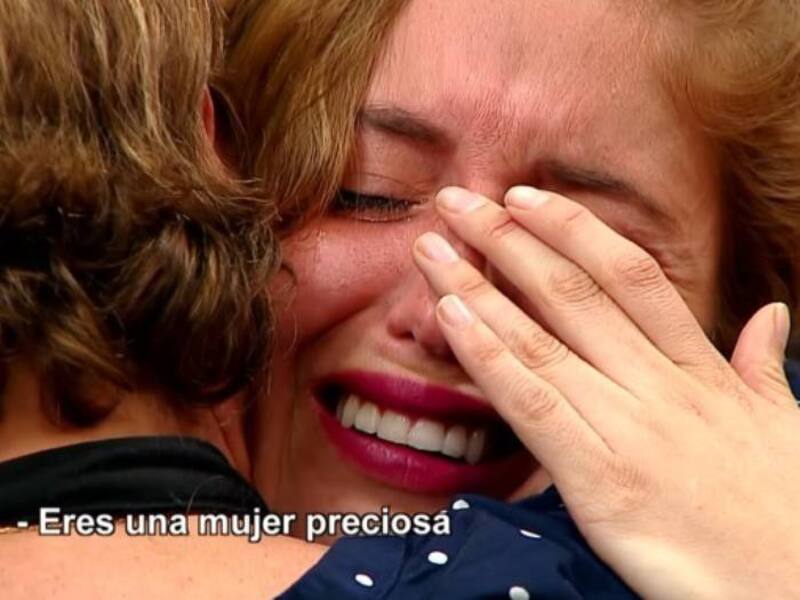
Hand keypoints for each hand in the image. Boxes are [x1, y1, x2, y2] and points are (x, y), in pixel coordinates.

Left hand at [412, 185, 799, 599]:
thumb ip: (760, 367)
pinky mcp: (601, 480)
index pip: (629, 275)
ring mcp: (629, 428)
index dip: (572, 229)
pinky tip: (450, 318)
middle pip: (571, 292)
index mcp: (700, 370)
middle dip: (507, 240)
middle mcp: (659, 386)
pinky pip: (532, 405)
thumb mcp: (784, 426)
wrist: (796, 591)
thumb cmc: (788, 514)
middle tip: (456, 200)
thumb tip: (770, 316)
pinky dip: (488, 357)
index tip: (525, 197)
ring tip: (431, 247)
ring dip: (478, 288)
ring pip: (540, 339)